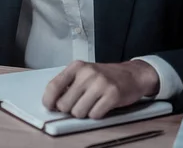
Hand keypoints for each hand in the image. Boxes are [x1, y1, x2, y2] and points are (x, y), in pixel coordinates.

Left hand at [42, 60, 159, 118]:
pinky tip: (102, 105)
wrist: (133, 74)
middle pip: (64, 104)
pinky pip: (95, 115)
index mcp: (77, 66)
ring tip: (92, 103)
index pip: (53, 86)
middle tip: (79, 104)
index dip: (48, 101)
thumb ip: (68, 84)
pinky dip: (97, 114)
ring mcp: (100, 83)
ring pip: (78, 112)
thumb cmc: (105, 76)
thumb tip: (52, 102)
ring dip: (84, 113)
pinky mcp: (112, 94)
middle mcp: (87, 73)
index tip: (50, 106)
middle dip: (69, 109)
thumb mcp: (84, 73)